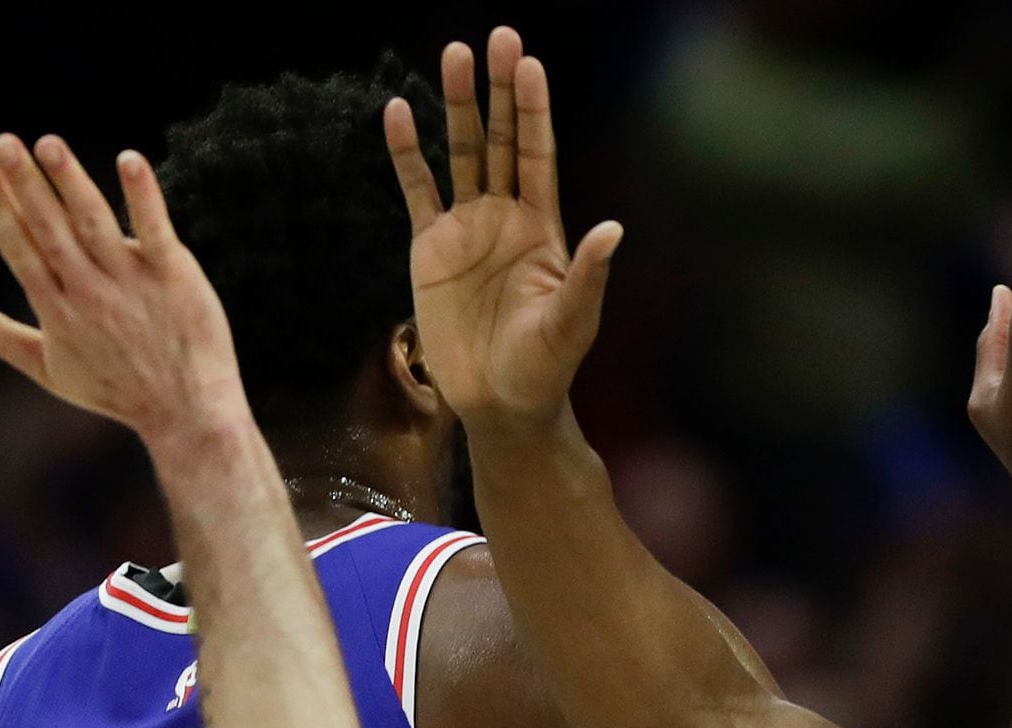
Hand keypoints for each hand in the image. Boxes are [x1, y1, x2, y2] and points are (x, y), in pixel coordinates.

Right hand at [0, 135, 247, 441]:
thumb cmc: (118, 392)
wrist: (187, 414)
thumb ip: (3, 338)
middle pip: (49, 228)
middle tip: (3, 142)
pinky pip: (155, 230)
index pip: (20, 250)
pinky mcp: (173, 276)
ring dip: (69, 181)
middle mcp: (88, 291)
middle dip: (24, 184)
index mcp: (56, 310)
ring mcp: (130, 281)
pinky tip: (129, 160)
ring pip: (93, 222)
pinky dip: (142, 196)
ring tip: (48, 144)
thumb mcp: (52, 372)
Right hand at [385, 26, 622, 427]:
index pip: (536, 154)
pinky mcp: (430, 249)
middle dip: (497, 91)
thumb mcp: (572, 323)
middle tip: (496, 38)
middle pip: (498, 140)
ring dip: (454, 107)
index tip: (529, 65)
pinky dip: (406, 154)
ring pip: (459, 154)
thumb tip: (614, 230)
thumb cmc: (545, 367)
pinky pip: (417, 190)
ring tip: (452, 54)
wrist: (499, 404)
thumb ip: (588, 274)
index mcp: (542, 227)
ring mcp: (466, 229)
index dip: (533, 111)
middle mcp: (504, 217)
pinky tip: (397, 113)